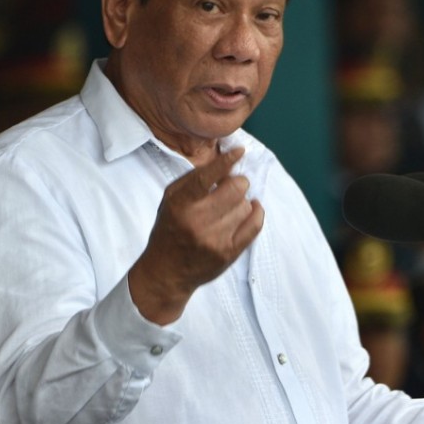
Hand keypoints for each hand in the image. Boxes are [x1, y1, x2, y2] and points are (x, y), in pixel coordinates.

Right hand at [129, 146, 263, 324]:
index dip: (227, 161)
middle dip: (238, 182)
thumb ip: (194, 179)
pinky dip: (257, 213)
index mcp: (180, 204)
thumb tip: (225, 163)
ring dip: (242, 202)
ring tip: (230, 207)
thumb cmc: (169, 229)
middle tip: (233, 186)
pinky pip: (255, 225)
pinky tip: (251, 209)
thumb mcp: (170, 199)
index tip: (240, 152)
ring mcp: (215, 239)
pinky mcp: (229, 253)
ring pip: (246, 206)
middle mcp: (197, 221)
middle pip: (235, 188)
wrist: (167, 272)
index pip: (207, 177)